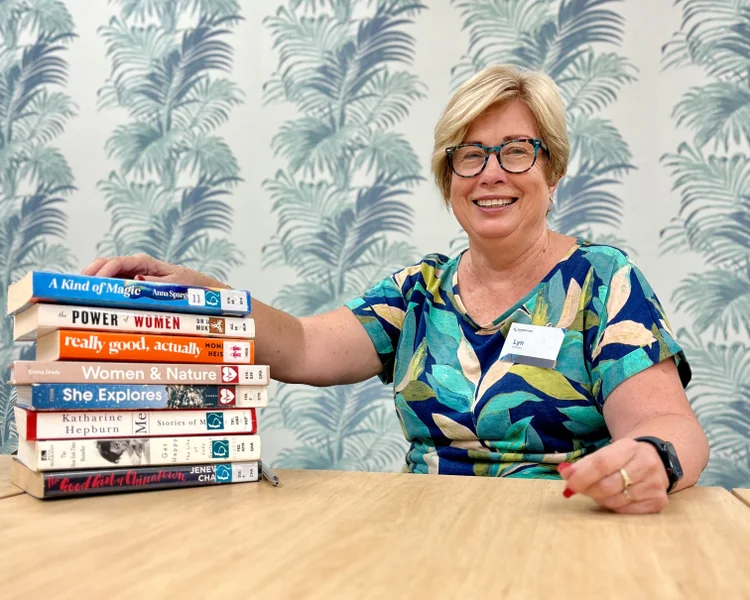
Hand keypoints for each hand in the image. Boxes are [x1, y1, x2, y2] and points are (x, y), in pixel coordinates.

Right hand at [81, 254, 228, 288]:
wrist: (200, 288)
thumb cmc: (190, 285)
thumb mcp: (176, 284)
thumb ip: (156, 283)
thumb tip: (135, 281)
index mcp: (146, 263)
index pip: (119, 262)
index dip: (104, 271)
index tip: (93, 281)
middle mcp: (137, 266)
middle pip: (108, 265)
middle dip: (92, 273)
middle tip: (77, 285)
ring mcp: (134, 274)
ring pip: (108, 274)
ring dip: (94, 280)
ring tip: (79, 290)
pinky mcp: (134, 283)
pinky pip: (115, 283)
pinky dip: (103, 287)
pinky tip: (93, 295)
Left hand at [557, 439, 669, 513]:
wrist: (655, 460)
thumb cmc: (624, 458)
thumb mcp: (607, 452)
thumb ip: (585, 463)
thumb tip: (564, 473)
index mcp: (630, 447)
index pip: (602, 463)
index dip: (582, 475)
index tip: (568, 483)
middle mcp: (646, 465)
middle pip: (607, 485)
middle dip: (588, 490)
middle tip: (579, 489)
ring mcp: (655, 485)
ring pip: (615, 500)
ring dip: (599, 499)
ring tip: (598, 491)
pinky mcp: (658, 502)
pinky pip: (625, 511)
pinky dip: (613, 506)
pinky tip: (613, 497)